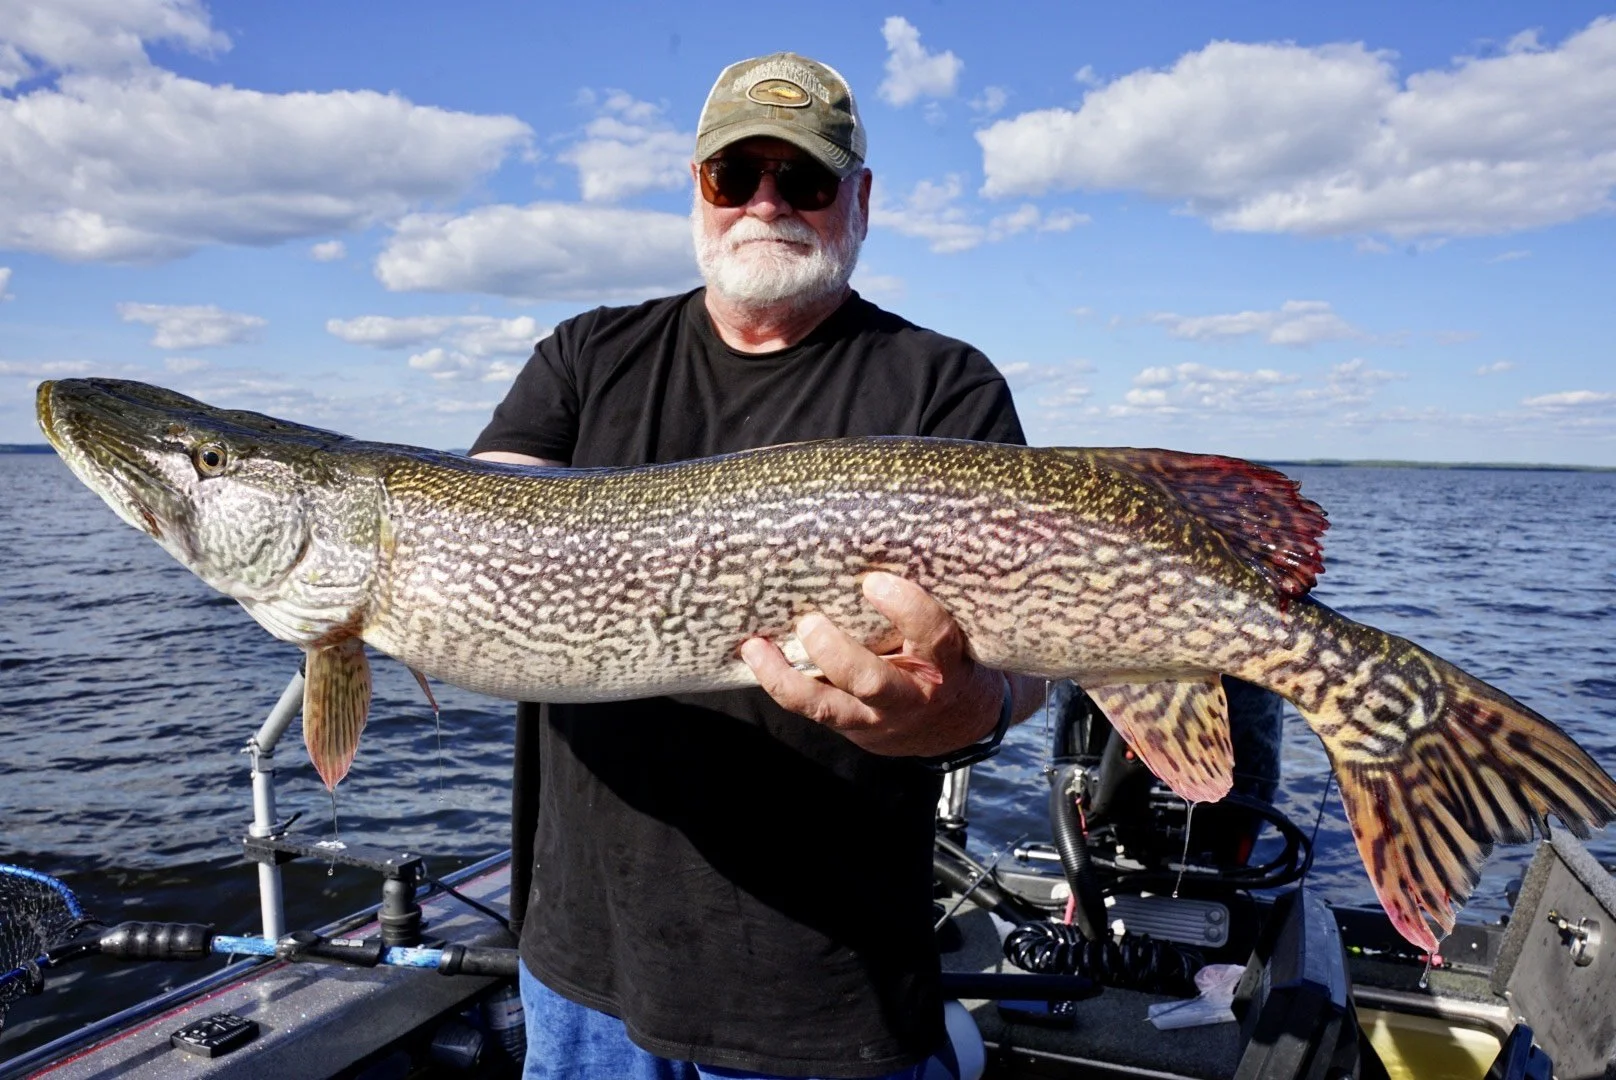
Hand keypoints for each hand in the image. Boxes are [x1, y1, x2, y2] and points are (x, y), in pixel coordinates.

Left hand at [739, 572, 1006, 757]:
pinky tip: (755, 653)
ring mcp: (874, 714)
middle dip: (837, 654)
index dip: (907, 610)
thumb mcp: (950, 630)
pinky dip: (778, 681)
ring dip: (789, 677)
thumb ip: (922, 601)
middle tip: (809, 621)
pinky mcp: (847, 723)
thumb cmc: (942, 656)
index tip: (874, 581)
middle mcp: (910, 694)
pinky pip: (809, 707)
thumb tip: (879, 534)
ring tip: (758, 646)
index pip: (934, 636)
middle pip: (872, 682)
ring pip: (829, 706)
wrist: (948, 724)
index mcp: (945, 662)